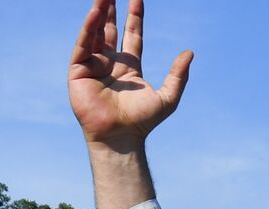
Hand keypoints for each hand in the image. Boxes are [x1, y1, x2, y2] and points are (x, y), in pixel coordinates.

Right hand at [69, 0, 191, 150]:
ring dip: (99, 13)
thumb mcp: (168, 97)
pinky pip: (83, 45)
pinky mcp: (78, 71)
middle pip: (111, 30)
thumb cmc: (143, 122)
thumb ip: (178, 75)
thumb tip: (190, 53)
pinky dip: (88, 28)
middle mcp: (111, 63)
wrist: (121, 136)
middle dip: (112, 10)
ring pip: (95, 33)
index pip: (132, 35)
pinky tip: (95, 13)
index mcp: (130, 67)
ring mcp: (94, 66)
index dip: (134, 17)